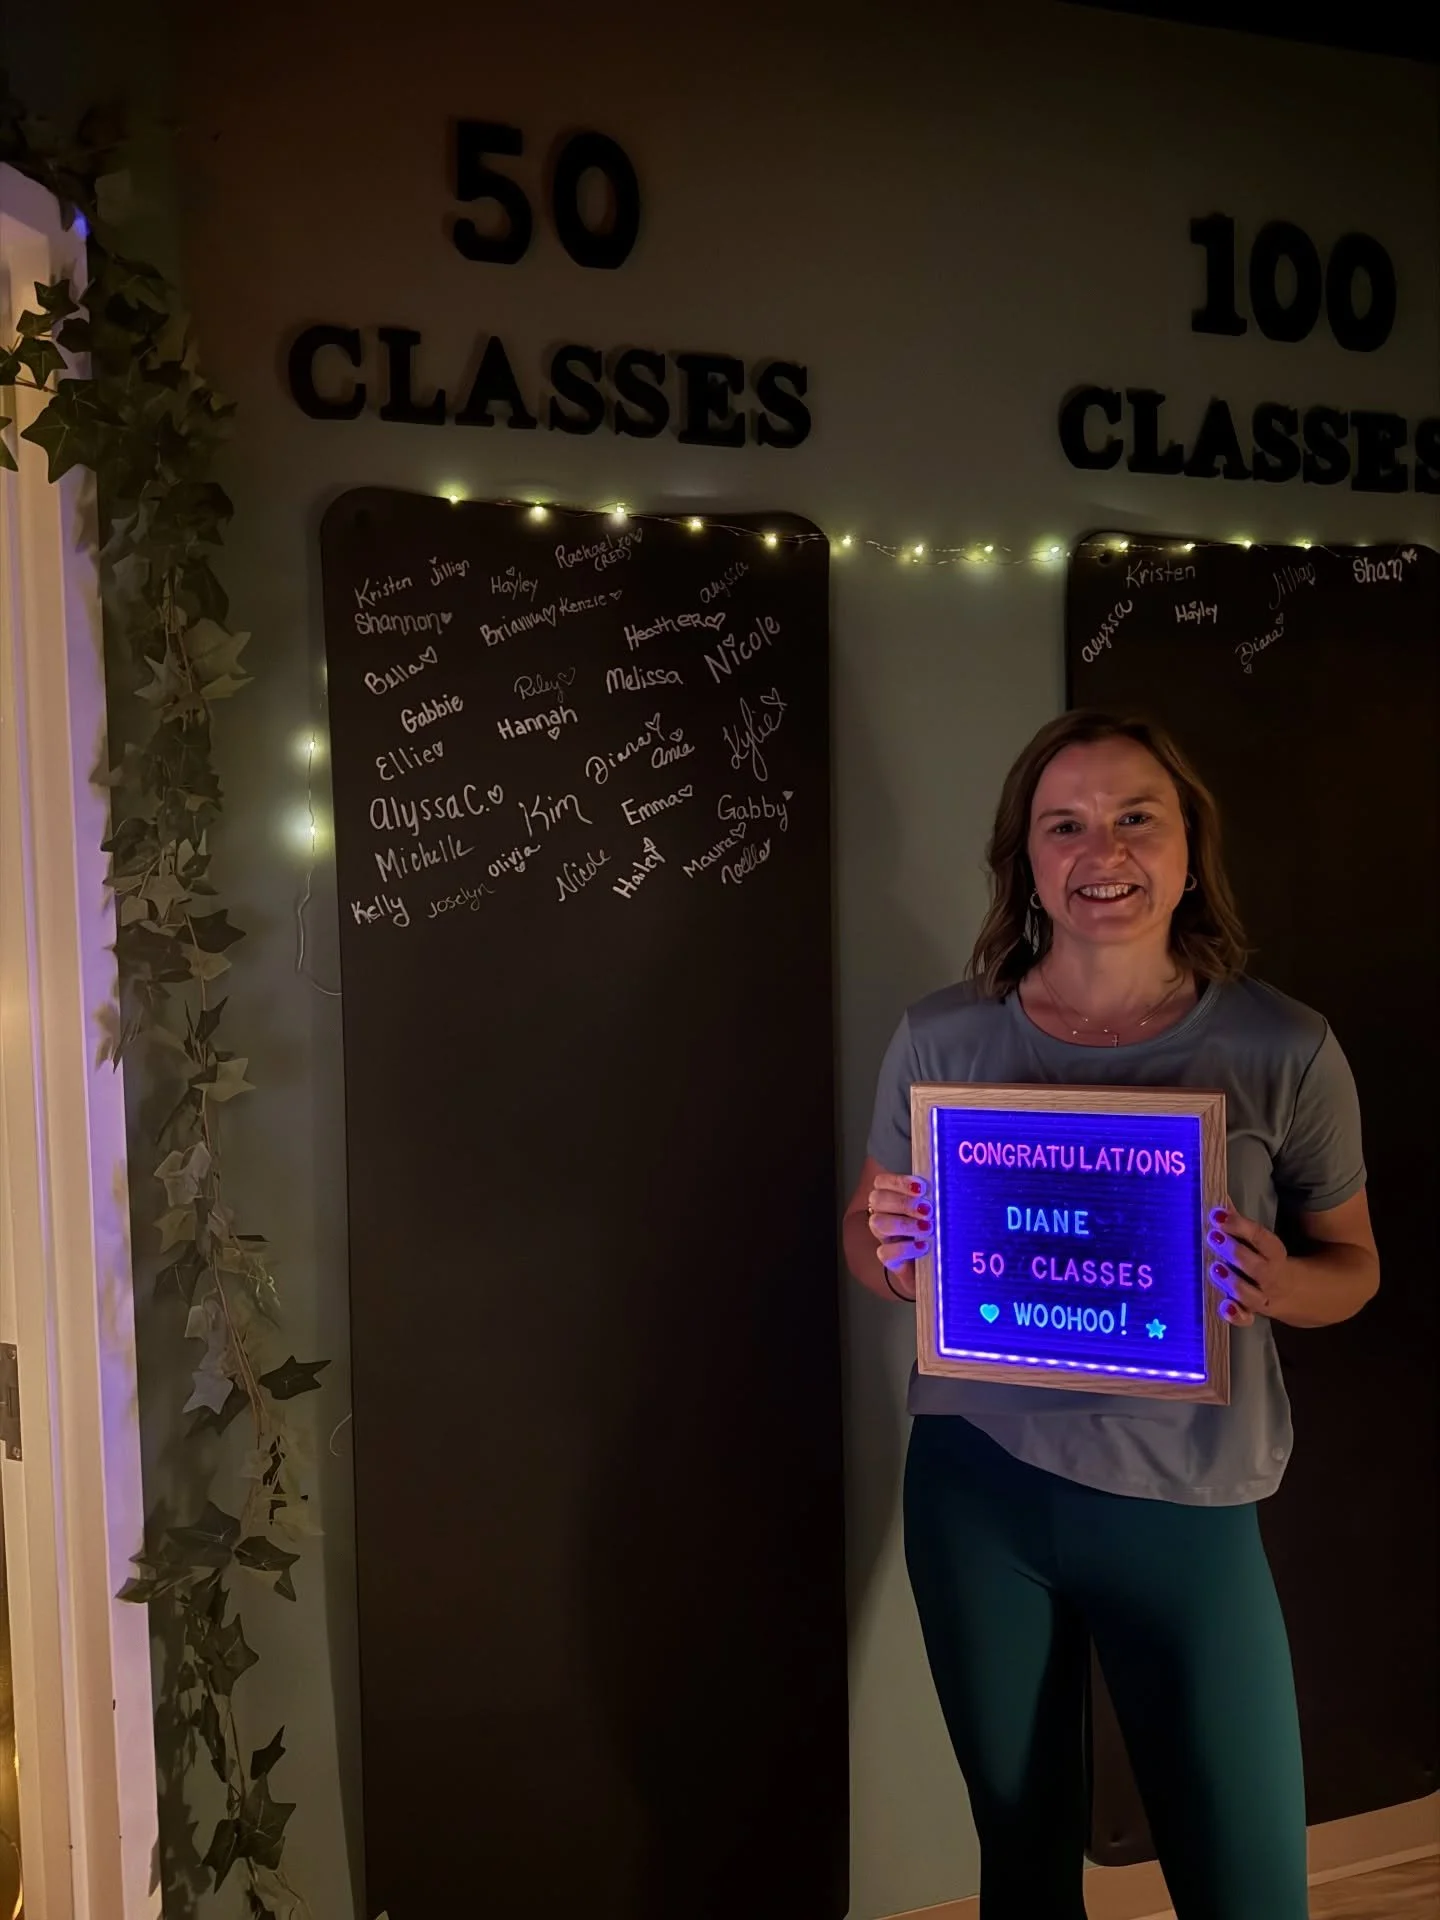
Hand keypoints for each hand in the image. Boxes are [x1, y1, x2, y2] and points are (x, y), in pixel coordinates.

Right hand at [867, 1171, 931, 1299]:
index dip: (898, 1182)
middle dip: (904, 1203)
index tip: (921, 1188)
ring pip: (878, 1223)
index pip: (882, 1182)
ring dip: (904, 1223)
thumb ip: (937, 1198)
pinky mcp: (890, 1260)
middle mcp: (884, 1215)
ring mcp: (885, 1238)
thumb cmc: (940, 1234)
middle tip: (928, 1210)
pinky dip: (904, 1248)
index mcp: (893, 1198)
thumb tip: (950, 1184)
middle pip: (877, 1199)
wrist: (939, 1269)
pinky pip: (885, 1252)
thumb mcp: (939, 1212)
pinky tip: (923, 1247)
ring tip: (928, 1228)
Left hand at [1206, 1203, 1289, 1326]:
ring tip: (1215, 1269)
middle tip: (1213, 1237)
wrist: (1303, 1293)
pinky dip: (1236, 1315)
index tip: (1217, 1214)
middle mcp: (1271, 1278)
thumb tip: (1220, 1200)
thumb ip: (1242, 1226)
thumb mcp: (1264, 1243)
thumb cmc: (1271, 1259)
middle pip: (1257, 1267)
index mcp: (1276, 1255)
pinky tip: (1225, 1307)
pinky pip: (1247, 1319)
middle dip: (1235, 1252)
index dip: (1240, 1226)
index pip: (1261, 1239)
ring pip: (1251, 1295)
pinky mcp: (1255, 1314)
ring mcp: (1264, 1298)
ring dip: (1233, 1283)